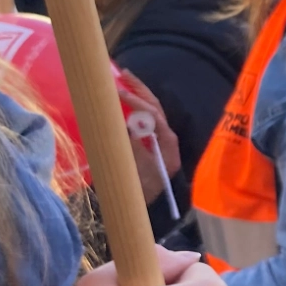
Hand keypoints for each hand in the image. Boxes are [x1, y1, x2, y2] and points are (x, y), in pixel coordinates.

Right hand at [117, 71, 181, 205]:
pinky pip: (142, 123)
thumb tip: (127, 120)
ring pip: (150, 114)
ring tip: (122, 81)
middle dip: (140, 90)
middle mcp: (167, 141)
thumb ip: (131, 142)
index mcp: (168, 145)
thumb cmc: (136, 191)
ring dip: (137, 96)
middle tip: (123, 74)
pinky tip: (121, 102)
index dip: (136, 101)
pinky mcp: (149, 148)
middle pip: (155, 109)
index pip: (154, 115)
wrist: (136, 212)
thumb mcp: (133, 166)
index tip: (118, 91)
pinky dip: (132, 110)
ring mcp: (158, 144)